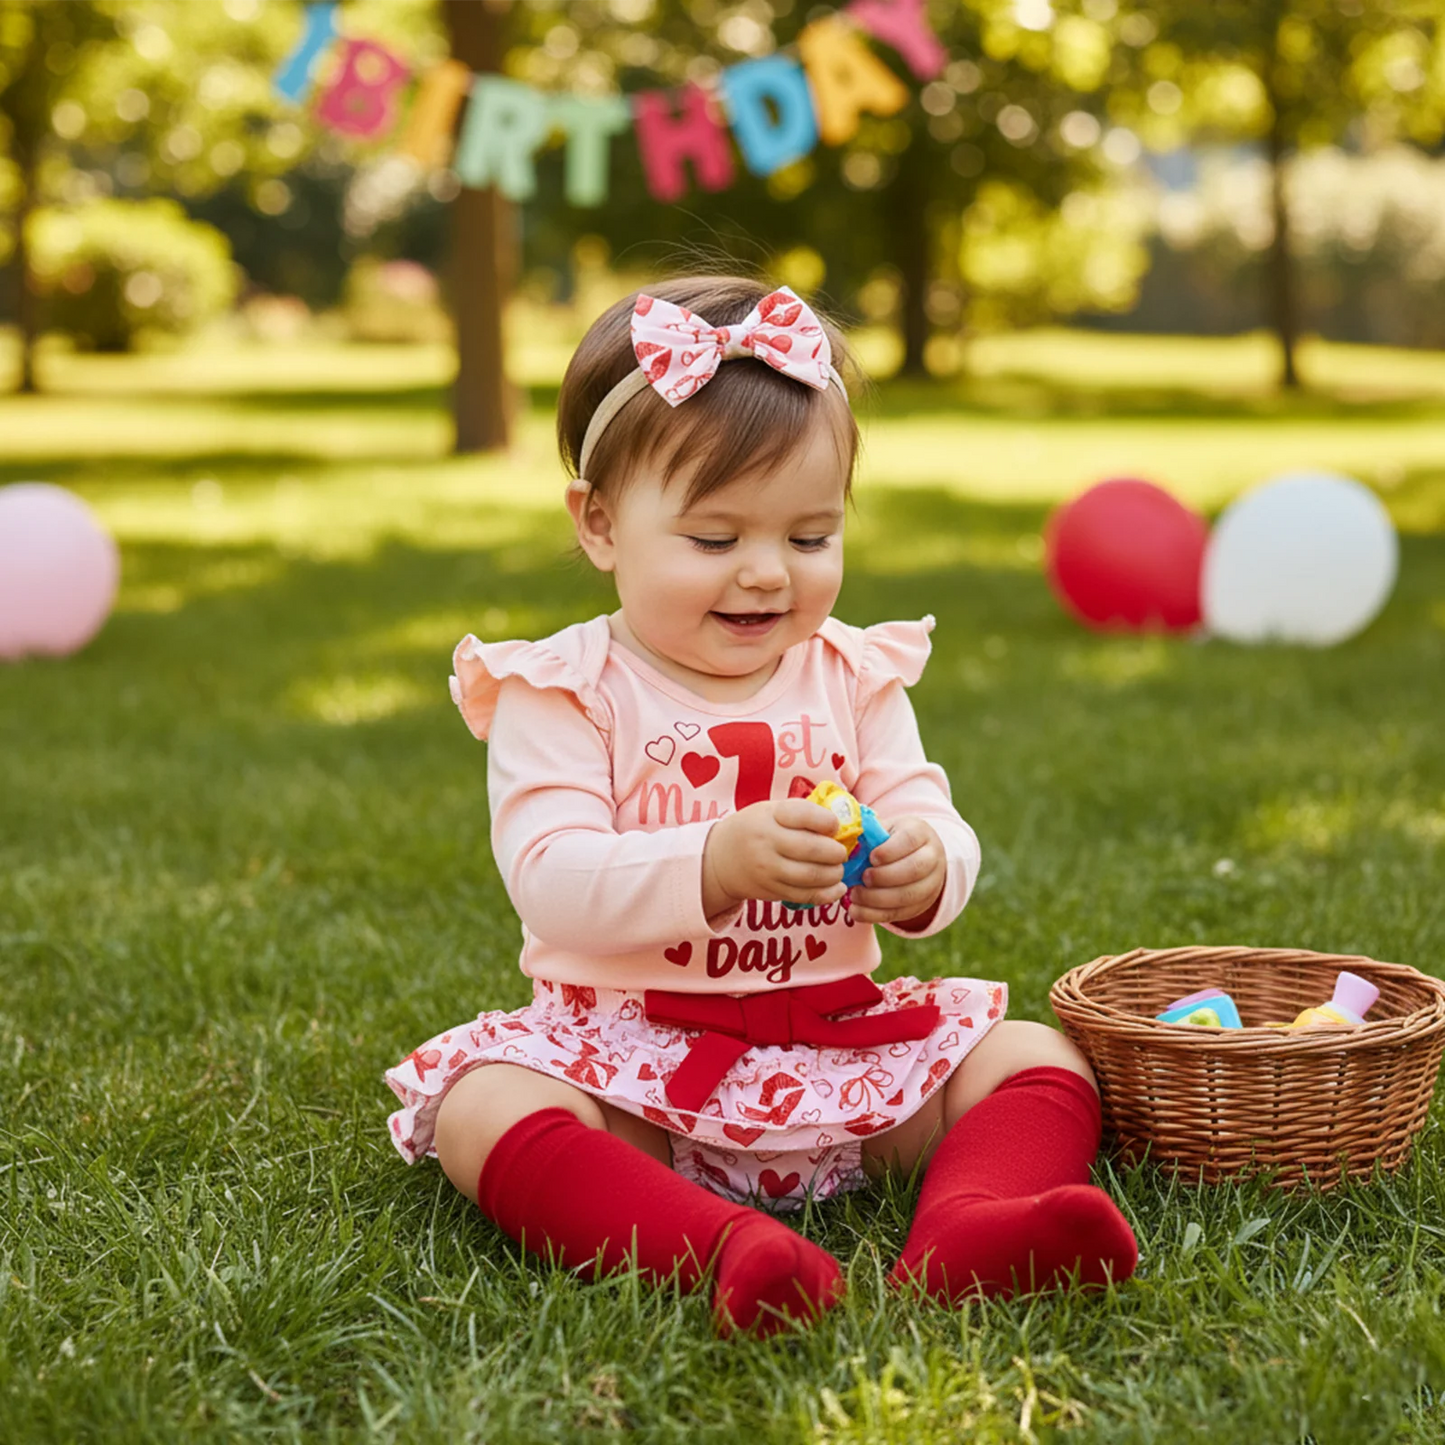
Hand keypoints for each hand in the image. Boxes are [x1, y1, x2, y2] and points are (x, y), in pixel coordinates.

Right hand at [702, 800, 849, 915]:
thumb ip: (802, 814)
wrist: (721, 859)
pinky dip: (827, 894)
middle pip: (812, 849)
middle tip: (841, 852)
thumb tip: (845, 823)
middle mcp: (767, 843)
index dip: (828, 821)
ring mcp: (768, 870)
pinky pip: (805, 896)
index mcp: (770, 816)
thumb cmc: (755, 829)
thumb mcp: (771, 811)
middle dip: (836, 852)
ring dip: (834, 874)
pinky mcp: (772, 891)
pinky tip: (836, 888)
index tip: (835, 826)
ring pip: (811, 875)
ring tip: (838, 869)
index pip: (804, 815)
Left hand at [848, 816, 945, 927]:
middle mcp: (932, 858)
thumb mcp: (884, 830)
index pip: (909, 840)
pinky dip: (875, 915)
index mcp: (920, 833)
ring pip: (909, 895)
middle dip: (885, 876)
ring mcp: (931, 884)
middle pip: (914, 869)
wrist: (916, 855)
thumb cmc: (892, 840)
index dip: (890, 851)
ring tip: (855, 895)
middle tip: (863, 878)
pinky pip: (900, 913)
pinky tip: (856, 911)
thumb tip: (847, 847)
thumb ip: (869, 836)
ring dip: (878, 899)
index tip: (871, 857)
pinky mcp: (921, 905)